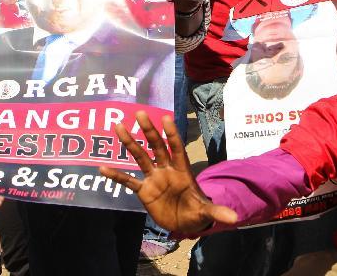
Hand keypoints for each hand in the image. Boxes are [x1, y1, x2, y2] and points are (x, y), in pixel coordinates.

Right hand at [99, 112, 237, 233]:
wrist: (184, 223)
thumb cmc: (196, 211)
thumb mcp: (206, 212)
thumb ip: (217, 213)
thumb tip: (235, 219)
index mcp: (182, 170)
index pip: (176, 148)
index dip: (172, 134)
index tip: (166, 118)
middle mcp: (166, 170)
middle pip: (156, 147)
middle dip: (149, 131)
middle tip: (140, 113)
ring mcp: (154, 179)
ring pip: (140, 157)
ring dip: (130, 143)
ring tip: (118, 127)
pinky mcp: (144, 191)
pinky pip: (129, 181)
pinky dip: (117, 175)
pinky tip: (102, 168)